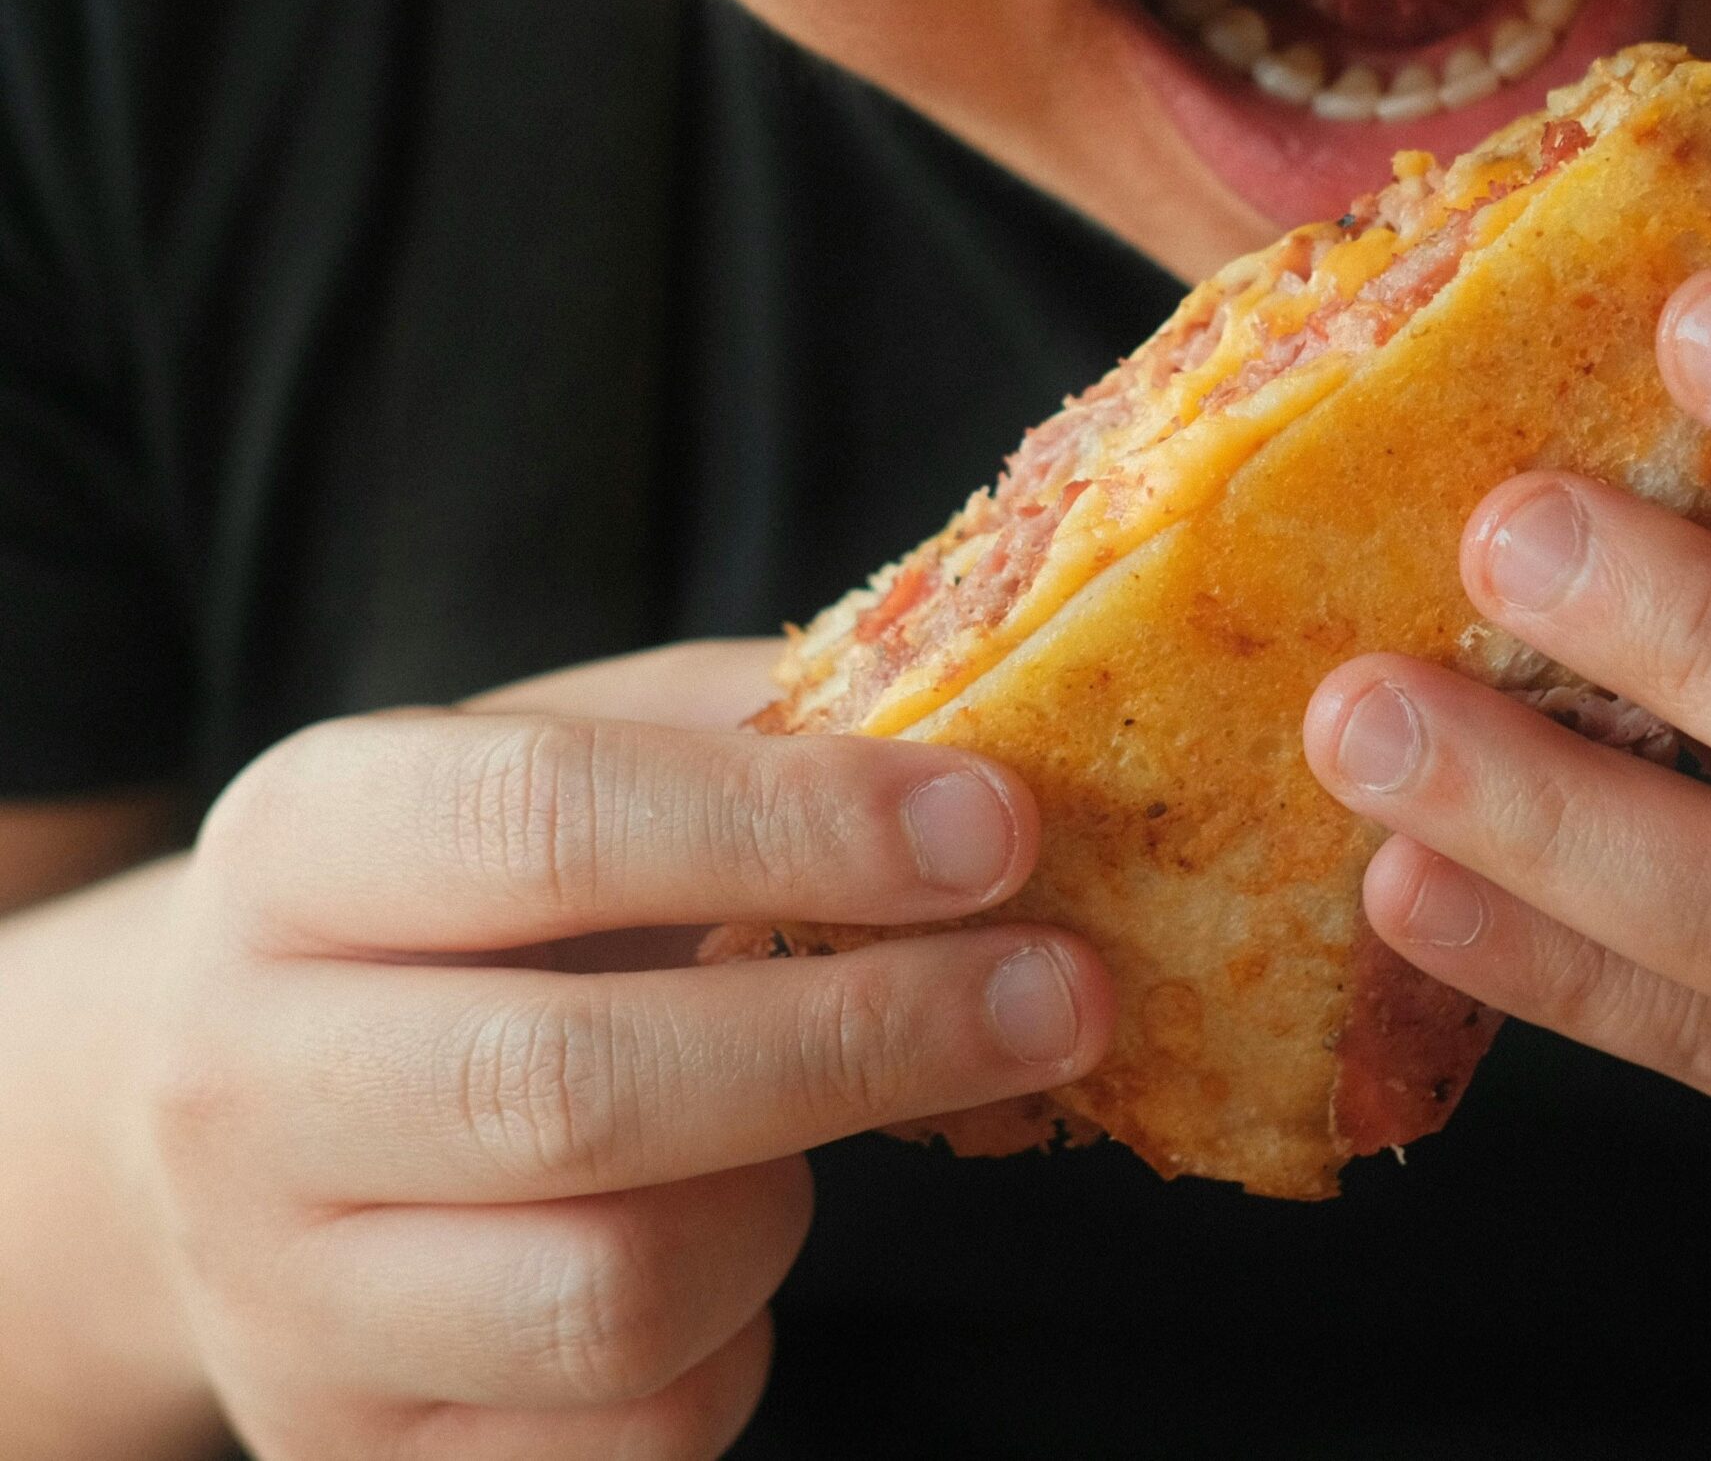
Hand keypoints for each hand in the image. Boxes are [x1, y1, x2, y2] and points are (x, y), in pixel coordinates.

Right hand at [141, 641, 1112, 1458]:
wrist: (232, 1112)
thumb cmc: (472, 913)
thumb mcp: (568, 765)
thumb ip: (754, 734)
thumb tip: (998, 736)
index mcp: (302, 848)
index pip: (545, 823)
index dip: (795, 825)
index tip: (998, 827)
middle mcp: (247, 1079)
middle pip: (578, 1089)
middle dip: (867, 1040)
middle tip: (1065, 995)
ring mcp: (285, 1295)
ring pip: (614, 1293)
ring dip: (784, 1208)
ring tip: (818, 1136)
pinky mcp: (364, 1452)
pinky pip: (634, 1432)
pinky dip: (739, 1345)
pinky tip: (731, 1249)